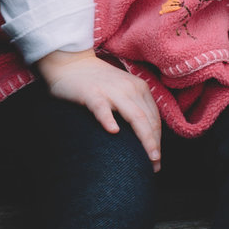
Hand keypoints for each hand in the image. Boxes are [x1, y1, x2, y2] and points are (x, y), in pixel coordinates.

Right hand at [36, 48, 162, 168]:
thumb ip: (133, 108)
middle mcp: (130, 88)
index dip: (157, 141)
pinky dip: (108, 119)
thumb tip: (144, 138)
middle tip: (155, 166)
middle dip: (154, 145)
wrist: (70, 62)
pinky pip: (102, 107)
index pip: (154, 119)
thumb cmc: (96, 82)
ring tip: (148, 158)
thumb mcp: (122, 91)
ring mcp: (111, 90)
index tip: (156, 160)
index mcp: (140, 88)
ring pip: (135, 116)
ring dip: (144, 139)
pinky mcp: (91, 93)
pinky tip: (113, 131)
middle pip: (148, 120)